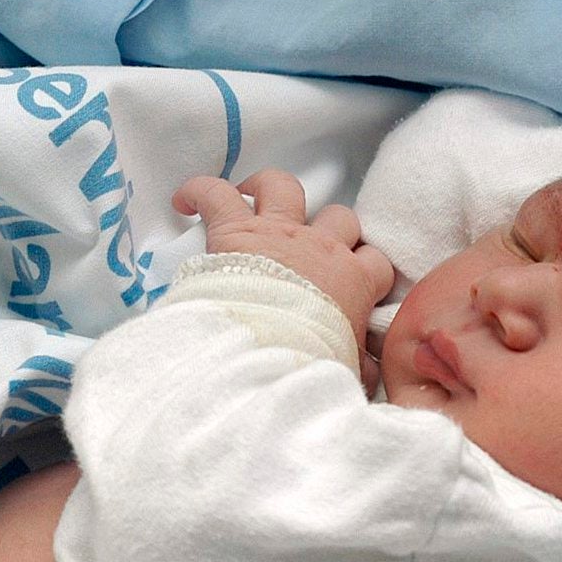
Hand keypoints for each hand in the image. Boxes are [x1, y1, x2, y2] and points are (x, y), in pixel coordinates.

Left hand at [174, 169, 393, 386]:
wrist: (272, 351)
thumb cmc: (310, 360)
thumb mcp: (347, 367)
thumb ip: (359, 365)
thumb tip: (368, 375)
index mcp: (354, 282)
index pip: (375, 262)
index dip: (367, 267)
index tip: (358, 279)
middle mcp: (321, 248)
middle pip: (339, 217)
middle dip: (331, 225)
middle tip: (311, 243)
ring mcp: (279, 234)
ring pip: (284, 188)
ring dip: (269, 187)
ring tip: (253, 194)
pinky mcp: (237, 231)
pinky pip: (216, 194)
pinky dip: (200, 191)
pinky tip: (186, 199)